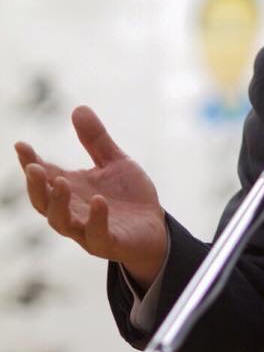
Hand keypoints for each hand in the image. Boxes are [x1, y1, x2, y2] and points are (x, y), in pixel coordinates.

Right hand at [15, 105, 167, 288]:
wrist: (155, 228)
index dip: (30, 162)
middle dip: (36, 186)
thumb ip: (96, 140)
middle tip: (33, 168)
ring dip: (58, 203)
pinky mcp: (109, 243)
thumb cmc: (129, 196)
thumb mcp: (115, 161)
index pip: (45, 176)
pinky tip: (98, 201)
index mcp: (71, 189)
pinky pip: (97, 235)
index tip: (21, 145)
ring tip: (61, 182)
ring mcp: (88, 230)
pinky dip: (95, 220)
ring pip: (61, 223)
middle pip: (43, 202)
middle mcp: (73, 211)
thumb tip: (78, 108)